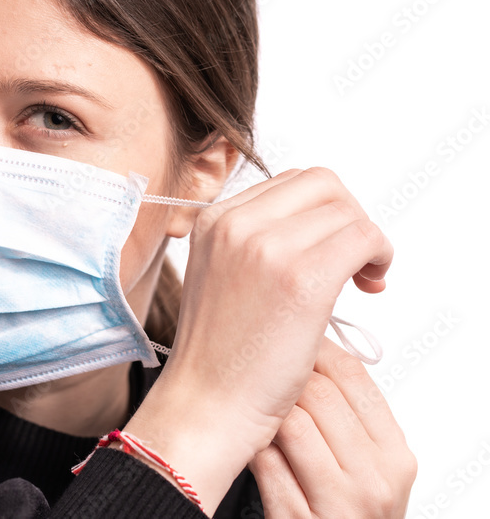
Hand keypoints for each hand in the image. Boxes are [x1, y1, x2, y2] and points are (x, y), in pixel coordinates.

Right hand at [125, 167, 393, 511]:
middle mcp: (235, 222)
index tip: (331, 248)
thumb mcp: (219, 275)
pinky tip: (369, 287)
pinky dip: (379, 257)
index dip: (323, 210)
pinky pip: (363, 238)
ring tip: (364, 279)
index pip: (291, 182)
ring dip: (368, 241)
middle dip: (350, 215)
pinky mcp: (300, 278)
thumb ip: (254, 241)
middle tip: (356, 260)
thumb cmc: (219, 355)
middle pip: (323, 183)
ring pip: (347, 210)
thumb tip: (313, 226)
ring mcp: (266, 247)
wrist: (206, 404)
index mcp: (213, 218)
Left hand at [248, 338, 416, 517]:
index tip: (286, 338)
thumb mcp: (363, 465)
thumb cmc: (338, 507)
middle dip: (282, 378)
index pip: (354, 377)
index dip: (313, 348)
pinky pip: (266, 463)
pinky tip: (246, 441)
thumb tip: (311, 346)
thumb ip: (349, 415)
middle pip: (320, 394)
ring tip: (249, 405)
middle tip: (258, 371)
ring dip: (263, 410)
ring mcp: (340, 504)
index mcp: (395, 455)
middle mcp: (376, 479)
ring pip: (291, 424)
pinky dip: (252, 446)